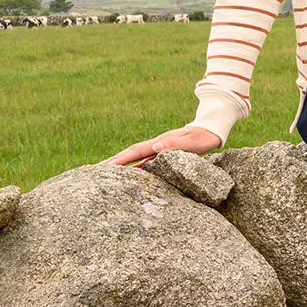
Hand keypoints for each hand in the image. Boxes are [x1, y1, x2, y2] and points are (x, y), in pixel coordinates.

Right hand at [102, 125, 221, 167]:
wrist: (210, 130)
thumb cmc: (202, 138)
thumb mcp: (191, 142)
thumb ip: (174, 144)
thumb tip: (154, 146)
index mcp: (160, 142)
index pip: (136, 151)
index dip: (121, 159)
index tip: (106, 166)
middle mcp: (157, 144)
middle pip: (131, 153)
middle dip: (114, 161)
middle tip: (96, 170)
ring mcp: (159, 148)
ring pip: (136, 157)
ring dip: (122, 164)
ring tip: (106, 173)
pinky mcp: (164, 153)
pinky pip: (146, 161)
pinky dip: (135, 167)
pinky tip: (130, 175)